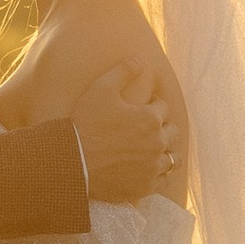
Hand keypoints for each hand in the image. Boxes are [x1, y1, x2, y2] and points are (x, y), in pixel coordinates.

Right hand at [73, 59, 176, 202]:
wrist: (72, 162)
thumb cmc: (85, 124)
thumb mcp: (101, 89)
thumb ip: (124, 71)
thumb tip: (141, 57)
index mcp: (151, 117)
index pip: (163, 106)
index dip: (153, 104)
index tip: (143, 107)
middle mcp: (157, 142)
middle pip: (172, 131)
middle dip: (162, 126)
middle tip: (147, 127)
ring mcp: (153, 166)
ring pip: (172, 157)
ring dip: (165, 150)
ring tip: (154, 149)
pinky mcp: (145, 186)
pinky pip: (163, 180)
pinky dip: (159, 173)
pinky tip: (149, 169)